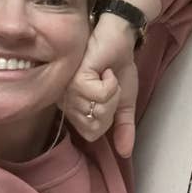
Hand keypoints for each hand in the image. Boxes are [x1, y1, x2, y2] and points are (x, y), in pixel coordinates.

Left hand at [63, 14, 138, 156]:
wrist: (120, 38)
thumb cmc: (118, 65)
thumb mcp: (124, 101)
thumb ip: (123, 127)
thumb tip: (126, 154)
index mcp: (73, 108)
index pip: (92, 134)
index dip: (108, 118)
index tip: (110, 96)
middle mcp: (65, 100)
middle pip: (94, 125)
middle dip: (112, 105)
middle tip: (109, 84)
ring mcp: (68, 89)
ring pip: (97, 111)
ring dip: (112, 93)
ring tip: (107, 75)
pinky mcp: (75, 77)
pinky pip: (99, 96)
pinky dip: (111, 83)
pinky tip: (106, 70)